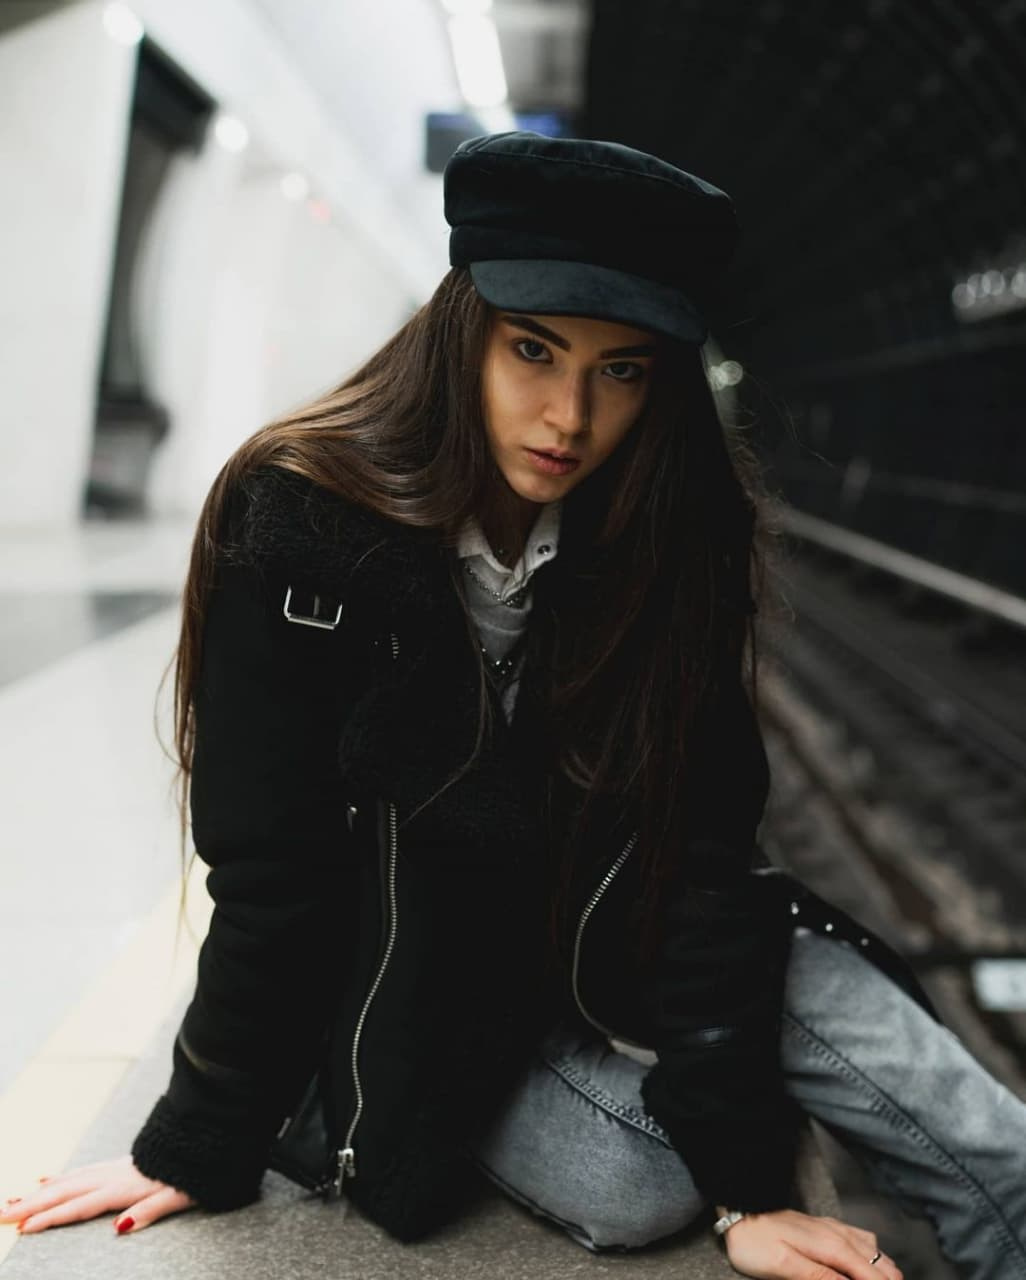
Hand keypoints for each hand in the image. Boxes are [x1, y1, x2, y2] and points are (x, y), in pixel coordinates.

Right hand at [0, 1155, 197, 1234]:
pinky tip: (45, 1179)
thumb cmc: (192, 1174)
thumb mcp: (178, 1196)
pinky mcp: (117, 1164)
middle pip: (65, 1191)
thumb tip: (118, 1227)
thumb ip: (149, 1211)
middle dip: (31, 1204)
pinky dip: (60, 1176)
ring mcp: (112, 1167)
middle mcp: (112, 1175)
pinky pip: (81, 1170)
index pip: (80, 1206)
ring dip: (39, 1191)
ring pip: (68, 1179)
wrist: (202, 1141)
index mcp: (124, 1187)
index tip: (23, 1228)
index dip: (51, 1217)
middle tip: (1, 1214)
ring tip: (13, 1200)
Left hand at [721, 1208, 902, 1279]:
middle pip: (883, 1266)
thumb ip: (821, 1278)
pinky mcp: (827, 1228)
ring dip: (884, 1274)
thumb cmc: (755, 1243)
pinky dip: (873, 1260)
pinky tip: (867, 1268)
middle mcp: (840, 1235)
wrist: (738, 1212)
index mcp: (833, 1247)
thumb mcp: (783, 1266)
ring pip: (876, 1253)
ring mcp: (835, 1229)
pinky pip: (863, 1242)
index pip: (875, 1277)